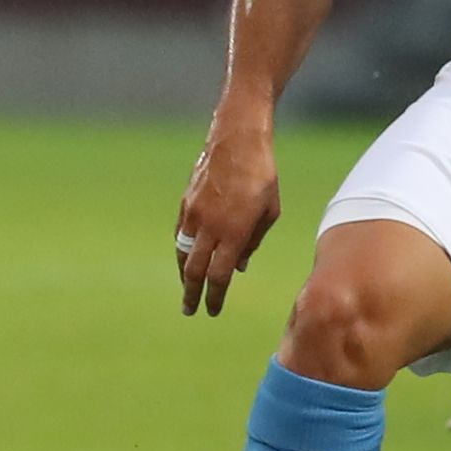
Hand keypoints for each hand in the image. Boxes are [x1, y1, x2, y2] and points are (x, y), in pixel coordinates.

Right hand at [176, 112, 282, 316]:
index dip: (214, 297)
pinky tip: (186, 258)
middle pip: (195, 271)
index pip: (219, 276)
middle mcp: (210, 227)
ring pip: (183, 254)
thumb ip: (253, 242)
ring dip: (184, 274)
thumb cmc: (262, 176)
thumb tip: (239, 266)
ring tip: (187, 287)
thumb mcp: (269, 212)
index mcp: (234, 233)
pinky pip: (180, 235)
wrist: (238, 140)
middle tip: (189, 310)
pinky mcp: (186, 202)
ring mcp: (194, 214)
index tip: (212, 311)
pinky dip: (182, 251)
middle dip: (191, 294)